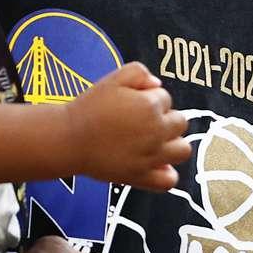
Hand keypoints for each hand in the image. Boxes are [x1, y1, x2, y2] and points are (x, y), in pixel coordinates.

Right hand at [71, 62, 191, 189]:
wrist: (69, 138)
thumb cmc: (89, 107)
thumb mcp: (113, 78)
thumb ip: (139, 73)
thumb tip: (156, 85)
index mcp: (150, 106)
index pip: (166, 98)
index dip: (149, 98)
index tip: (131, 103)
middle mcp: (156, 132)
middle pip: (179, 122)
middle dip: (164, 118)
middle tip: (141, 121)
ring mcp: (151, 157)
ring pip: (183, 150)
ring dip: (172, 143)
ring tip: (154, 141)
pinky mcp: (142, 177)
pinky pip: (169, 180)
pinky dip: (166, 173)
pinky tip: (155, 164)